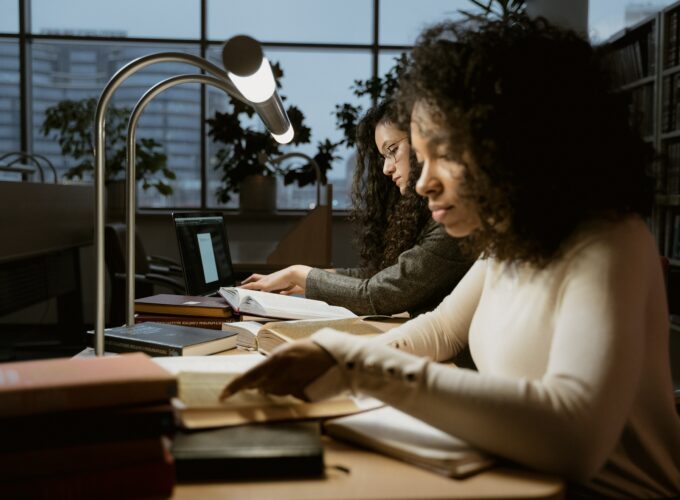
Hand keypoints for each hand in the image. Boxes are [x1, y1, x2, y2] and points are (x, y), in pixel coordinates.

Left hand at [220, 340, 335, 400]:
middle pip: (262, 387)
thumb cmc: (316, 349)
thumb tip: (260, 379)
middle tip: (261, 384)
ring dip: (277, 387)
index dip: (235, 386)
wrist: (340, 357)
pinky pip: (291, 396)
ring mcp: (293, 386)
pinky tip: (302, 381)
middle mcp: (283, 373)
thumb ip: (275, 363)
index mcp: (278, 358)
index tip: (223, 395)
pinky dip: (293, 390)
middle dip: (260, 386)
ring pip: (276, 392)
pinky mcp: (303, 396)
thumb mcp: (291, 350)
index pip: (250, 376)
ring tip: (290, 376)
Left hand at [240, 265, 310, 294]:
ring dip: (245, 286)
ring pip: (252, 283)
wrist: (294, 274)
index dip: (258, 281)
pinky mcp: (265, 285)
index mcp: (273, 278)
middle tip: (242, 284)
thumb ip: (285, 292)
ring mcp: (266, 281)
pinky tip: (242, 290)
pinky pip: (252, 286)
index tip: (254, 282)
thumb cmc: (294, 280)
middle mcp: (268, 278)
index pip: (263, 278)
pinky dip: (247, 288)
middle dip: (248, 281)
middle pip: (255, 277)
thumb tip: (282, 294)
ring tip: (238, 289)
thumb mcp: (289, 288)